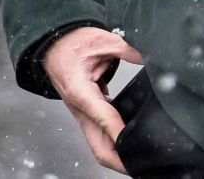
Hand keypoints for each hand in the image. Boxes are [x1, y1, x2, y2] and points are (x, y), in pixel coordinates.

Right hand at [42, 26, 145, 173]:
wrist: (53, 44)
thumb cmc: (72, 43)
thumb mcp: (101, 40)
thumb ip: (125, 48)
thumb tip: (149, 55)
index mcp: (80, 91)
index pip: (103, 117)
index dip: (119, 131)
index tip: (136, 141)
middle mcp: (80, 108)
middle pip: (98, 146)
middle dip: (118, 160)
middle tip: (141, 164)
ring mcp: (83, 113)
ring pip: (99, 144)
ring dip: (117, 154)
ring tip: (139, 158)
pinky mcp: (87, 113)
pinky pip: (101, 134)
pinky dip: (115, 141)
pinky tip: (130, 140)